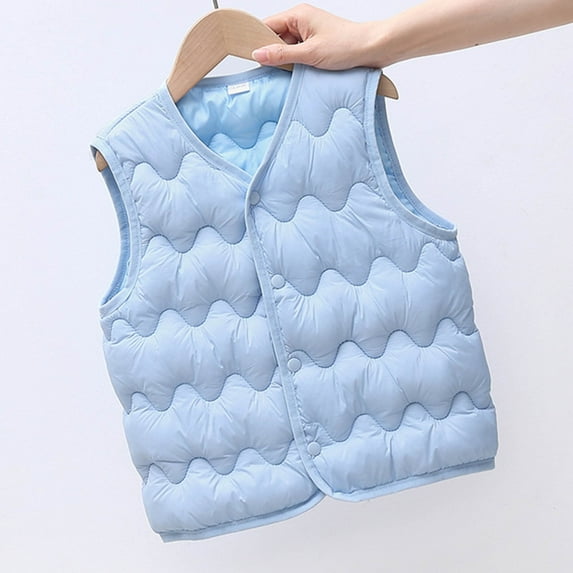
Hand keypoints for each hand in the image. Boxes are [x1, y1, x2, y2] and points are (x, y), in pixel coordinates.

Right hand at [252, 3, 380, 69]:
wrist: (372, 49)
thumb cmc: (347, 46)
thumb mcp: (310, 54)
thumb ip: (282, 55)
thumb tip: (258, 54)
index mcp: (298, 15)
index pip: (267, 26)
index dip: (259, 42)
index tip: (254, 59)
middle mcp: (302, 20)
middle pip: (276, 38)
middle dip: (275, 54)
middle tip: (278, 69)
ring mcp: (309, 31)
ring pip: (287, 47)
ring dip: (288, 60)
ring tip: (297, 69)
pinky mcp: (316, 42)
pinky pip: (298, 52)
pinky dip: (298, 62)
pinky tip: (303, 70)